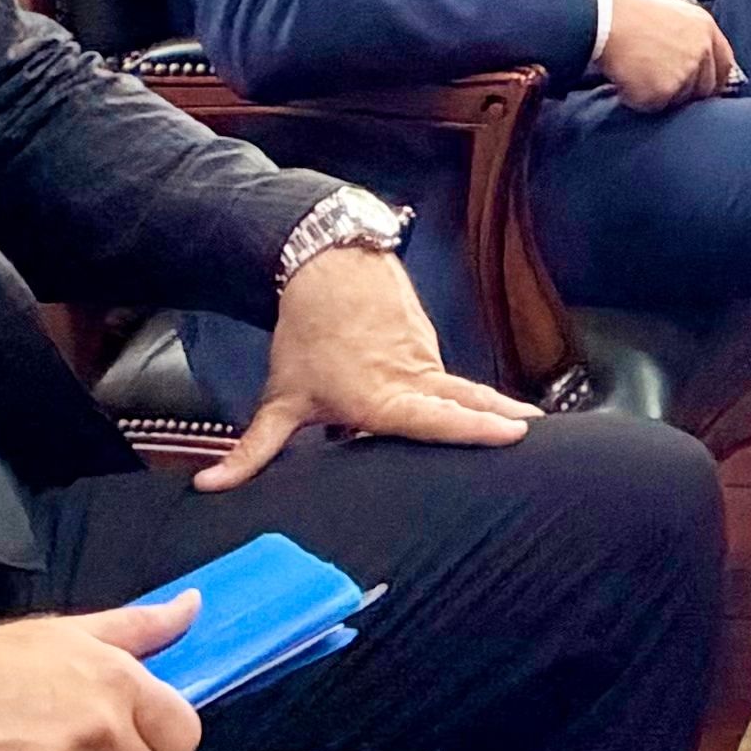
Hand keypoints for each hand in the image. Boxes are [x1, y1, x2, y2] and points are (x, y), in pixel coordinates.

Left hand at [200, 234, 522, 483]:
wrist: (327, 263)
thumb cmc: (306, 335)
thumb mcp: (281, 396)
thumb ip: (253, 450)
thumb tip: (209, 487)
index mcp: (381, 399)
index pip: (435, 419)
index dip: (475, 427)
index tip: (515, 431)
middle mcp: (411, 379)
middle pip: (468, 402)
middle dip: (504, 419)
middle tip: (541, 437)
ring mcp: (423, 357)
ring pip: (458, 389)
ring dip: (489, 409)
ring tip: (524, 428)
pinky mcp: (426, 341)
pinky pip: (443, 374)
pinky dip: (459, 392)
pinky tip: (480, 408)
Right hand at [596, 0, 739, 110]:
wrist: (604, 18)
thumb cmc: (630, 14)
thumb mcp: (673, 15)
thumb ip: (690, 38)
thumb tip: (696, 63)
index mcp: (706, 29)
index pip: (724, 64)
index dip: (714, 80)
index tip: (704, 89)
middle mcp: (701, 51)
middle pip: (705, 88)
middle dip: (686, 92)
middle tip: (659, 84)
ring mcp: (685, 72)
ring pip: (679, 99)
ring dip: (660, 94)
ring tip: (638, 70)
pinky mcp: (664, 90)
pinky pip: (655, 106)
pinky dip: (640, 99)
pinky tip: (628, 77)